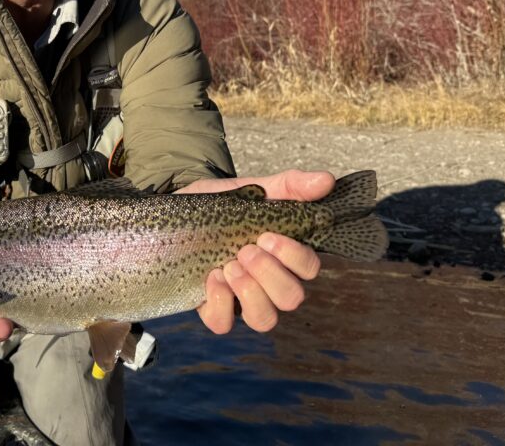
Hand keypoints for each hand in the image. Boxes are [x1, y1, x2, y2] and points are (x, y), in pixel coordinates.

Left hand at [177, 169, 329, 333]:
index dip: (295, 258)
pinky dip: (220, 304)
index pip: (309, 269)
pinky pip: (223, 324)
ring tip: (230, 266)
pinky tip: (212, 278)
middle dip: (270, 274)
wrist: (179, 211)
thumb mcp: (253, 190)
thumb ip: (289, 186)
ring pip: (264, 319)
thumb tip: (326, 179)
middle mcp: (268, 284)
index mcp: (284, 257)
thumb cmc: (223, 205)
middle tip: (246, 250)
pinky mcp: (212, 308)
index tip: (268, 236)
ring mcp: (241, 300)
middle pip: (291, 298)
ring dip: (251, 293)